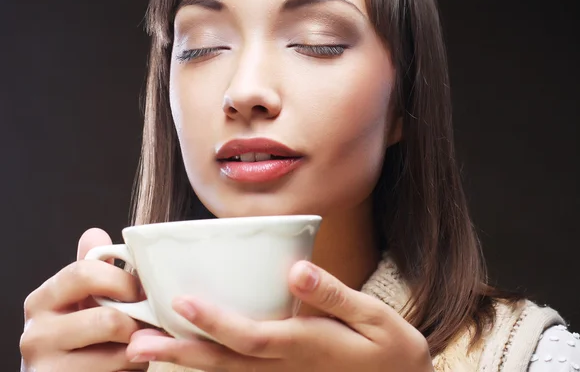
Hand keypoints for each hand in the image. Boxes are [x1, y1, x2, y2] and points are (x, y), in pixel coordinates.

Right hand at [20, 228, 148, 371]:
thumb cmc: (81, 338)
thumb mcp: (83, 300)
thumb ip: (92, 269)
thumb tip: (94, 233)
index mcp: (44, 300)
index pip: (84, 272)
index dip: (123, 280)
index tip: (141, 290)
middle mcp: (36, 334)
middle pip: (107, 319)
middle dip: (138, 321)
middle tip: (148, 322)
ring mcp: (47, 367)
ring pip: (120, 351)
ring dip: (140, 348)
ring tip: (138, 345)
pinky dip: (134, 368)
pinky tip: (127, 364)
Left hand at [127, 261, 433, 370]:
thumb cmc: (391, 350)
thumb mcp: (375, 318)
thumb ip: (334, 295)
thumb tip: (296, 270)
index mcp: (306, 346)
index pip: (251, 336)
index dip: (214, 322)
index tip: (180, 303)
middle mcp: (286, 368)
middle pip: (225, 363)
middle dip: (179, 352)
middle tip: (135, 341)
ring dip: (184, 364)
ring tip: (144, 351)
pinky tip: (185, 361)